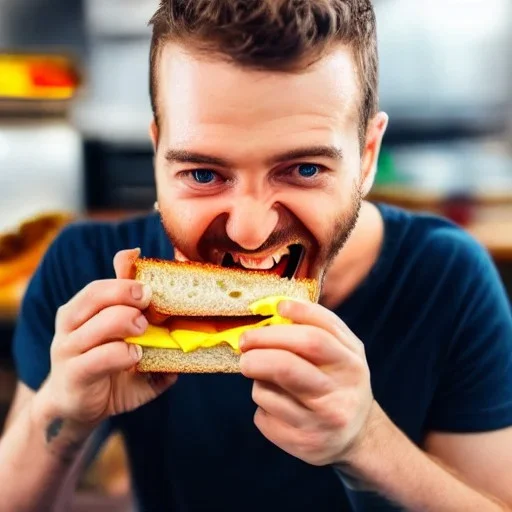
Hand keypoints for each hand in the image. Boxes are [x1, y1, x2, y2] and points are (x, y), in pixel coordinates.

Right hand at [40, 248, 176, 430]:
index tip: (150, 287)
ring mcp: (67, 350)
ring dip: (127, 322)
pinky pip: (100, 358)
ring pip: (99, 324)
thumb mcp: (125, 340)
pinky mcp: (73, 375)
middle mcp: (69, 325)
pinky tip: (137, 356)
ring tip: (144, 329)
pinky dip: (123, 354)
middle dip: (127, 293)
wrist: (77, 409)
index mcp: (80, 311)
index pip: (100, 286)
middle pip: (96, 295)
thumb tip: (176, 297)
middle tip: (149, 302)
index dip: (126, 281)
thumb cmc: (107, 368)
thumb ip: (142, 319)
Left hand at [239, 299, 373, 466]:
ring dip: (257, 378)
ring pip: (266, 391)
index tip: (277, 308)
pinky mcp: (300, 444)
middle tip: (244, 342)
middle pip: (285, 366)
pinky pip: (262, 415)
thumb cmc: (342, 382)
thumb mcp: (345, 352)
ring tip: (268, 377)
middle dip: (257, 348)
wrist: (356, 436)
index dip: (293, 318)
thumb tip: (279, 307)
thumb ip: (321, 327)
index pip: (316, 337)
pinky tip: (279, 405)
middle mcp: (338, 395)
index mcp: (351, 365)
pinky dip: (262, 404)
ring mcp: (318, 423)